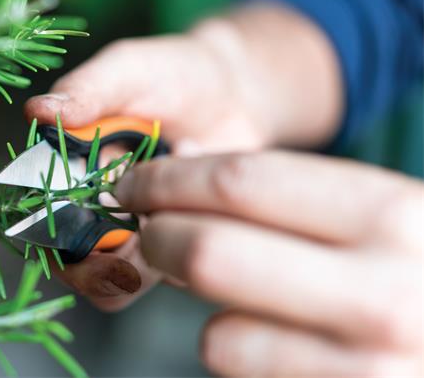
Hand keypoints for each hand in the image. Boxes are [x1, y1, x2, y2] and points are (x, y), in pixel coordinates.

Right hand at [26, 3, 342, 309]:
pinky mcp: (174, 243)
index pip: (34, 216)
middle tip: (135, 207)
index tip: (78, 210)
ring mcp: (134, 231)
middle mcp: (92, 209)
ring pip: (114, 279)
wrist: (233, 89)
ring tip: (171, 181)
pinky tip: (196, 194)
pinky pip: (163, 272)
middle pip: (71, 263)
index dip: (46, 228)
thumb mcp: (125, 70)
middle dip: (99, 251)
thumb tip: (36, 112)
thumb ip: (85, 91)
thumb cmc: (170, 73)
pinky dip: (180, 242)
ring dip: (143, 247)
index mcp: (64, 170)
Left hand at [114, 151, 422, 376]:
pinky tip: (269, 341)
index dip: (168, 180)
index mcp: (392, 216)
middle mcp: (383, 296)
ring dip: (205, 313)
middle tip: (147, 233)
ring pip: (218, 336)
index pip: (241, 183)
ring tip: (235, 298)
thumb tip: (185, 171)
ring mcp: (366, 372)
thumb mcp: (387, 220)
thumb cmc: (417, 275)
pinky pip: (245, 376)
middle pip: (208, 253)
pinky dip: (238, 355)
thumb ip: (299, 197)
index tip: (134, 184)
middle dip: (156, 239)